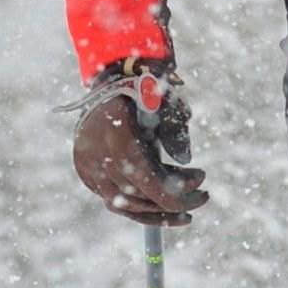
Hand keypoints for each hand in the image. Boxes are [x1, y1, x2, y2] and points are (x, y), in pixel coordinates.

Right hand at [73, 73, 207, 225]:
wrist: (106, 77)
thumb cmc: (143, 91)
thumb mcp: (165, 109)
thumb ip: (176, 139)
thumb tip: (190, 177)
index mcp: (121, 141)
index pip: (153, 188)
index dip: (181, 194)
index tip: (202, 181)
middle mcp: (99, 159)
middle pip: (140, 199)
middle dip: (174, 202)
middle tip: (201, 196)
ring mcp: (88, 167)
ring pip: (123, 205)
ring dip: (155, 210)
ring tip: (182, 208)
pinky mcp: (84, 171)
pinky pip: (110, 199)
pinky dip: (136, 204)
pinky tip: (158, 205)